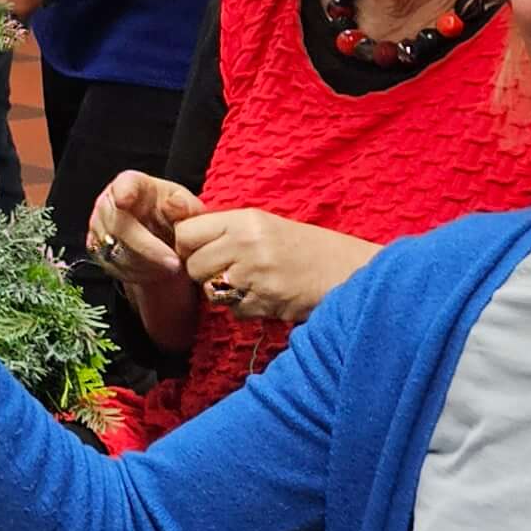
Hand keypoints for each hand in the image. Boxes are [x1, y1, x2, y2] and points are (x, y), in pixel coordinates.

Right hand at [84, 171, 204, 287]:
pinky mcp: (95, 249)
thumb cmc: (173, 216)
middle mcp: (109, 202)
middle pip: (119, 225)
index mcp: (133, 184)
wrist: (163, 236)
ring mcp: (98, 226)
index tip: (124, 201)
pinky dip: (137, 274)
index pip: (124, 184)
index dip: (122, 192)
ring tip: (170, 268)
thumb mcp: (187, 207)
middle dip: (148, 248)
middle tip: (174, 263)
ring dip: (146, 265)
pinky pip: (113, 267)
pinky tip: (155, 271)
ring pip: (115, 251)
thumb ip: (186, 206)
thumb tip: (176, 205)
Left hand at [174, 208, 373, 326]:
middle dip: (203, 274)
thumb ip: (225, 230)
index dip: (187, 246)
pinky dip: (244, 309)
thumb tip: (181, 236)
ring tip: (248, 285)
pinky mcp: (266, 302)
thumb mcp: (264, 226)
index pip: (186, 233)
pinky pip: (234, 311)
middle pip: (193, 265)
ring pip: (211, 291)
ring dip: (223, 294)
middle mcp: (246, 243)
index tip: (199, 252)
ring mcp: (256, 274)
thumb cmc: (304, 248)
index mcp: (244, 220)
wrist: (349, 271)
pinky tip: (264, 298)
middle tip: (226, 273)